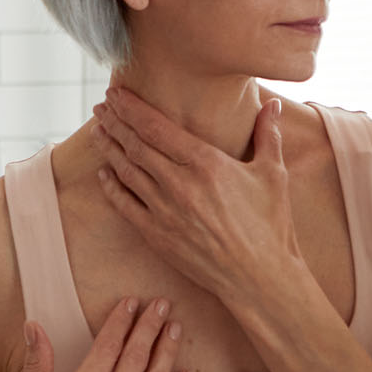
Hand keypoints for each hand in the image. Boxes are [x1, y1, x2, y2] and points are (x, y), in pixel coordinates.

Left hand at [91, 87, 308, 310]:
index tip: (117, 93)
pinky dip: (111, 186)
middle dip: (115, 122)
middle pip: (135, 144)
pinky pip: (125, 205)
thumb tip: (273, 104)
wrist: (259, 278)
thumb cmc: (271, 225)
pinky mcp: (157, 235)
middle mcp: (179, 183)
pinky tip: (104, 173)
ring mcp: (164, 210)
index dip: (132, 108)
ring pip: (126, 171)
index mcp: (205, 162)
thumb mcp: (273, 174)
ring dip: (109, 148)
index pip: (156, 127)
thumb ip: (269, 134)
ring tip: (97, 131)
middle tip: (101, 107)